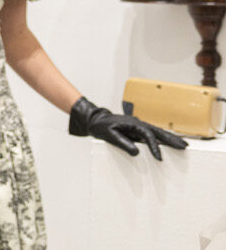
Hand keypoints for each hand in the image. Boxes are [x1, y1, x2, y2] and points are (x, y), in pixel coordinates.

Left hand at [68, 96, 187, 159]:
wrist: (95, 119)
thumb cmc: (100, 127)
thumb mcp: (108, 135)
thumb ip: (122, 143)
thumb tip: (137, 153)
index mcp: (132, 124)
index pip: (147, 135)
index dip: (154, 147)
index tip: (160, 159)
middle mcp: (138, 123)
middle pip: (158, 131)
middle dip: (172, 139)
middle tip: (185, 147)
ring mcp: (139, 126)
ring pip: (158, 132)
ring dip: (170, 139)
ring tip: (183, 146)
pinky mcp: (138, 130)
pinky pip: (153, 134)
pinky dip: (163, 139)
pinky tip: (170, 144)